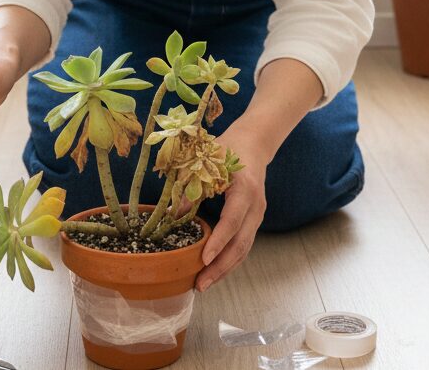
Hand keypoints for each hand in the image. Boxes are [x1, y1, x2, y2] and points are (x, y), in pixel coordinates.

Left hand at [195, 120, 272, 291]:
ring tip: (204, 284)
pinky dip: (229, 260)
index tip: (203, 259)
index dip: (218, 241)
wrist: (253, 145)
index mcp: (245, 189)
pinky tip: (213, 270)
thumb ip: (191, 188)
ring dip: (225, 269)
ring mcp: (258, 216)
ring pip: (244, 249)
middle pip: (241, 243)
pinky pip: (243, 245)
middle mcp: (255, 206)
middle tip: (200, 283)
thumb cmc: (226, 150)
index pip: (232, 221)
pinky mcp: (254, 221)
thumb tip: (171, 216)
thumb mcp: (206, 164)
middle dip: (220, 266)